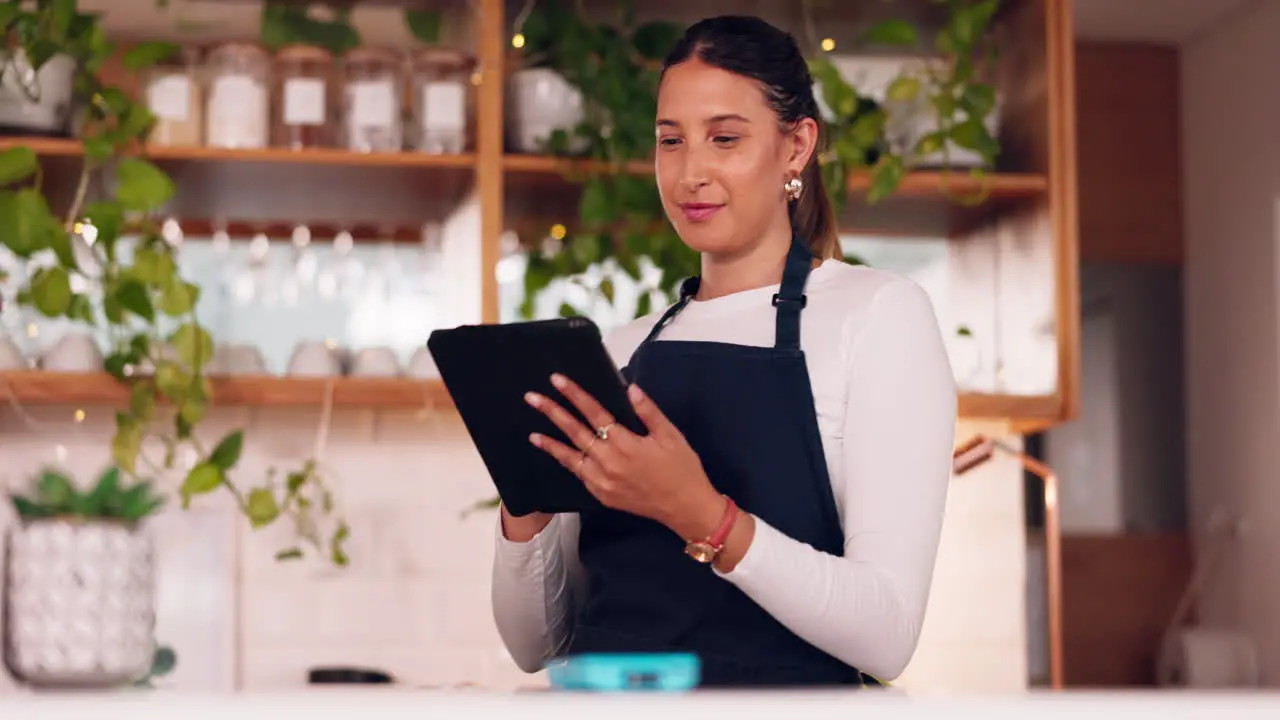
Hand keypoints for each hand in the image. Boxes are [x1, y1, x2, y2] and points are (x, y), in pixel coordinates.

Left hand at [525, 373, 725, 539]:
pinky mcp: (602, 496)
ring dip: (551, 444)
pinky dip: (567, 464)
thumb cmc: (682, 469)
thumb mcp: (671, 435)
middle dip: (552, 412)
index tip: (557, 380)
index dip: (574, 394)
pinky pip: (579, 476)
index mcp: (626, 443)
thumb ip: (648, 411)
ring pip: (570, 458)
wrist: (686, 509)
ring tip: (532, 433)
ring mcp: (603, 482)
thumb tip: (631, 389)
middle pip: (575, 432)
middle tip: (532, 398)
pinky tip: (557, 455)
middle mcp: (609, 462)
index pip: (594, 412)